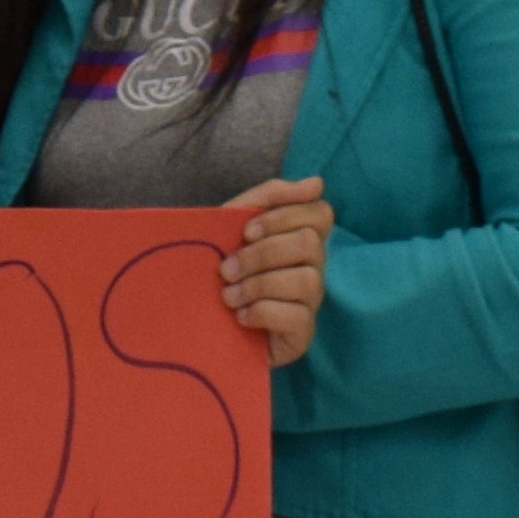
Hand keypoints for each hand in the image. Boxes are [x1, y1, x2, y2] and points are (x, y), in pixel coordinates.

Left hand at [217, 179, 329, 365]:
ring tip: (228, 296)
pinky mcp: (302, 334)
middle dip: (261, 254)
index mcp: (298, 239)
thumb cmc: (219, 272)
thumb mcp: (231, 227)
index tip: (247, 230)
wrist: (197, 325)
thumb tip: (317, 182)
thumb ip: (267, 198)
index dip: (284, 216)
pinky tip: (241, 317)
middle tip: (226, 269)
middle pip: (309, 244)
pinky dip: (262, 312)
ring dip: (258, 285)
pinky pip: (298, 316)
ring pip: (307, 280)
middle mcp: (312, 268)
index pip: (321, 213)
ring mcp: (310, 303)